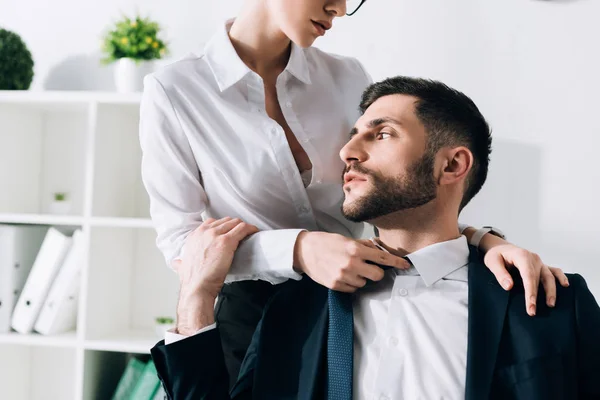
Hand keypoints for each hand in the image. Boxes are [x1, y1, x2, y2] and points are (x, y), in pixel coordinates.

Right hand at [173, 217, 257, 333]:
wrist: (196, 288)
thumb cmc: (192, 280)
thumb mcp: (181, 266)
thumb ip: (180, 261)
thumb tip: (177, 262)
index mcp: (194, 236)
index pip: (211, 222)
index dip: (222, 226)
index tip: (229, 232)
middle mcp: (204, 232)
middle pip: (225, 221)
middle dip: (234, 226)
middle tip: (242, 234)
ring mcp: (215, 235)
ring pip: (235, 222)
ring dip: (243, 227)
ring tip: (249, 233)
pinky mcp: (227, 241)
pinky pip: (243, 228)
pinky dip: (251, 229)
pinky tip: (255, 232)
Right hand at [293, 232, 409, 291]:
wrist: (304, 251)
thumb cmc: (326, 242)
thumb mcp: (346, 240)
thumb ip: (363, 246)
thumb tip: (378, 250)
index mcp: (355, 250)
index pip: (382, 258)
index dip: (397, 263)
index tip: (406, 265)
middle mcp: (351, 264)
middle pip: (377, 275)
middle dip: (375, 272)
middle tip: (367, 267)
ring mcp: (343, 276)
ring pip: (364, 283)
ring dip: (361, 277)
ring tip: (348, 269)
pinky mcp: (336, 285)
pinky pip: (353, 289)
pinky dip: (351, 283)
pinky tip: (342, 274)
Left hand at [483, 244, 568, 315]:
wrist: (500, 247)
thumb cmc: (496, 254)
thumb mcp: (492, 262)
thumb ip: (500, 273)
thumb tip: (509, 286)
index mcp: (522, 256)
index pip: (528, 276)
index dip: (531, 291)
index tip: (531, 305)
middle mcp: (533, 258)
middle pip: (539, 278)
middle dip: (537, 296)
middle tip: (533, 312)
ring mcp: (539, 262)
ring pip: (549, 276)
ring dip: (551, 290)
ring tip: (550, 304)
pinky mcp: (541, 266)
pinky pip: (554, 270)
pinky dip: (561, 277)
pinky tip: (565, 285)